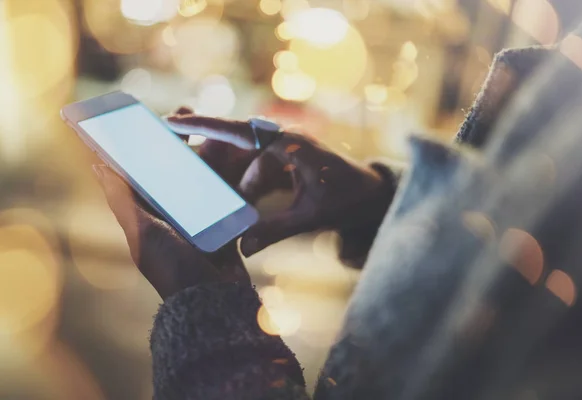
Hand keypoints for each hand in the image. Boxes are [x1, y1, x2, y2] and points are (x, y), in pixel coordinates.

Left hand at [93, 107, 249, 299]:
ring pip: (200, 176)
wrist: (211, 298)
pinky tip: (237, 156)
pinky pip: (223, 193)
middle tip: (185, 111)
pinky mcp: (220, 222)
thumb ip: (122, 199)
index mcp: (147, 212)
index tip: (144, 115)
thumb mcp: (141, 232)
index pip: (140, 170)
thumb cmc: (171, 266)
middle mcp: (170, 212)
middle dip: (178, 140)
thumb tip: (97, 164)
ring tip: (214, 127)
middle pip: (172, 167)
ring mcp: (197, 217)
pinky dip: (227, 175)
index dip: (140, 143)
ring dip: (206, 152)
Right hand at [167, 113, 395, 256]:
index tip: (174, 121)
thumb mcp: (312, 215)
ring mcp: (283, 153)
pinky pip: (256, 173)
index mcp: (290, 144)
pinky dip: (246, 189)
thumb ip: (276, 230)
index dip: (205, 126)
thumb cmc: (348, 199)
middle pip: (235, 145)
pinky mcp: (284, 166)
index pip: (240, 130)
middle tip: (176, 157)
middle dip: (209, 155)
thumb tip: (244, 249)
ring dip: (233, 183)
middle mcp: (283, 143)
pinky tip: (241, 209)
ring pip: (244, 163)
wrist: (373, 195)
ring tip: (216, 203)